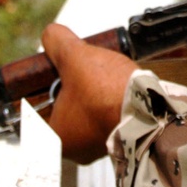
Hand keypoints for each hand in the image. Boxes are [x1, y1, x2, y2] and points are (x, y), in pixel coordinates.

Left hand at [40, 23, 137, 163]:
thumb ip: (56, 43)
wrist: (151, 104)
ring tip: (96, 77)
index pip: (35, 114)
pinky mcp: (122, 141)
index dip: (40, 91)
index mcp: (55, 137)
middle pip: (61, 113)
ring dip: (89, 98)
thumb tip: (51, 35)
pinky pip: (106, 120)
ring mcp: (99, 148)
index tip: (50, 76)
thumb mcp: (74, 57)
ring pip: (85, 117)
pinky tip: (112, 88)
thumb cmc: (107, 90)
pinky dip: (107, 104)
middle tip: (74, 74)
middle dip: (67, 92)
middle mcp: (76, 151)